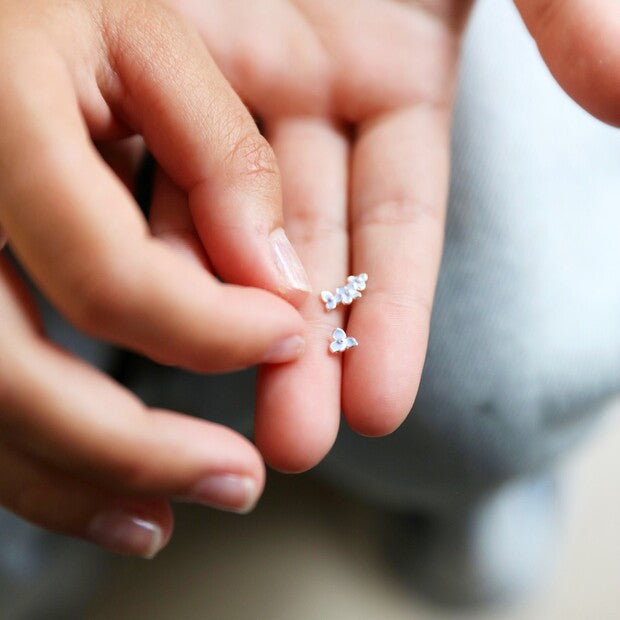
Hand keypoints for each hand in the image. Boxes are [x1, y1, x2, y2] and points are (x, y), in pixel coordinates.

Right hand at [0, 0, 310, 556]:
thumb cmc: (60, 4)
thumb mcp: (145, 35)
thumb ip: (217, 151)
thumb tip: (272, 279)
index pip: (109, 276)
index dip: (210, 326)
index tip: (289, 336)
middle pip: (17, 374)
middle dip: (133, 447)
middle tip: (237, 483)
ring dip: (77, 486)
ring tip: (165, 520)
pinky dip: (36, 467)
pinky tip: (106, 499)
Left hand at [168, 0, 472, 469]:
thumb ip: (569, 15)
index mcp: (396, 74)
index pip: (395, 222)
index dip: (392, 315)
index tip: (377, 406)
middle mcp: (311, 97)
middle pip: (308, 245)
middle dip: (304, 348)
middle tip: (294, 439)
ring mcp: (234, 86)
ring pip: (226, 216)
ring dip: (224, 308)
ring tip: (215, 384)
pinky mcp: (166, 55)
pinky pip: (156, 154)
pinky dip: (160, 226)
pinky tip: (154, 298)